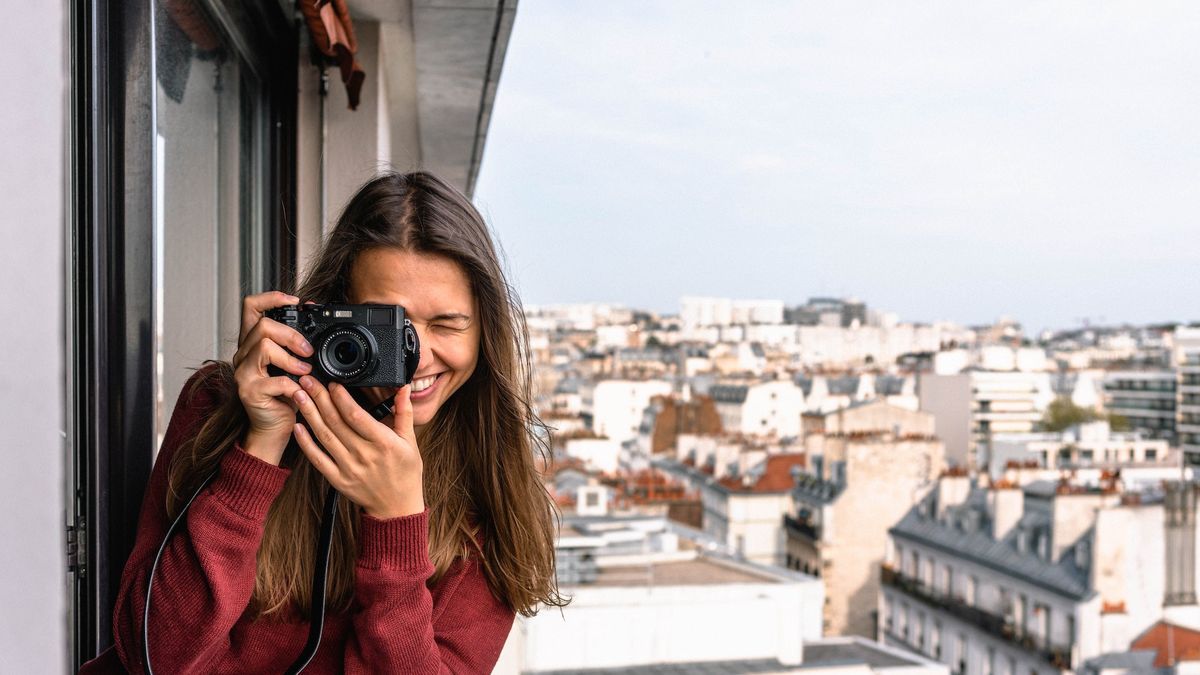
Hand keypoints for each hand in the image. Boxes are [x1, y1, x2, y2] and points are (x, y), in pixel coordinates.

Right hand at [231, 291, 314, 464]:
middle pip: (262, 326)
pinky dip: (293, 385)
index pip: (251, 307)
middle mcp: (243, 355)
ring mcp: (243, 373)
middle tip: (308, 351)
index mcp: (253, 344)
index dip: (271, 297)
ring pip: (264, 347)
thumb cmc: (285, 396)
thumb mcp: (293, 366)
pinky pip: (274, 380)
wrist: (273, 429)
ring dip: (291, 359)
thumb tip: (317, 323)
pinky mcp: (249, 392)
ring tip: (305, 372)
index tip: (295, 300)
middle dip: (291, 335)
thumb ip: (298, 346)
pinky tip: (300, 392)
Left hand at [291, 377, 424, 518]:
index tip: (332, 382)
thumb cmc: (405, 473)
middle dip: (320, 398)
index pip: (357, 415)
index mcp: (383, 443)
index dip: (341, 398)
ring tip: (299, 395)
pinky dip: (306, 443)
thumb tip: (403, 388)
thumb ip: (404, 412)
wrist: (397, 507)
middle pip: (337, 422)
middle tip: (308, 380)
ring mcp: (349, 468)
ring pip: (325, 436)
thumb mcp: (410, 441)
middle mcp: (364, 455)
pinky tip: (298, 427)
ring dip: (310, 414)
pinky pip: (318, 459)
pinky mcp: (338, 480)